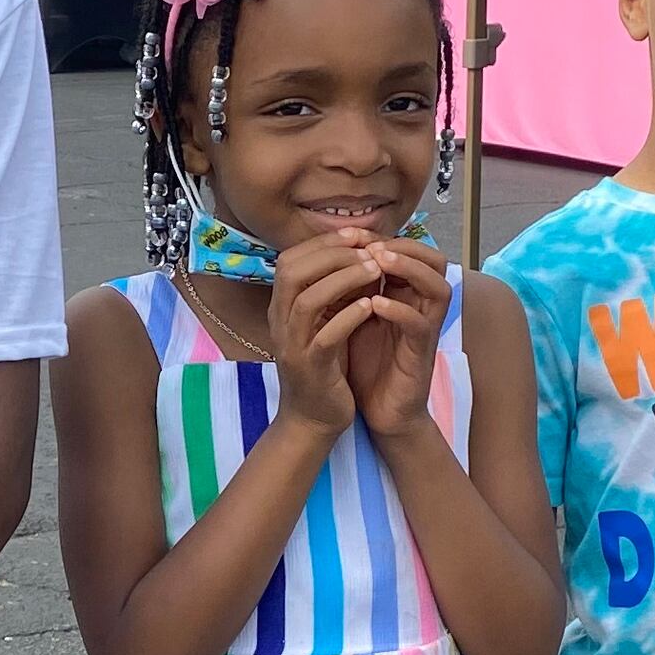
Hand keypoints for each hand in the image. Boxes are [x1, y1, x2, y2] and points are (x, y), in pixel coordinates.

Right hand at [261, 238, 384, 436]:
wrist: (313, 420)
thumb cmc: (324, 367)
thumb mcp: (325, 323)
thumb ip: (335, 292)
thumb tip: (360, 254)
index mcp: (281, 308)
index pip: (290, 260)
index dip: (323, 242)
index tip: (357, 235)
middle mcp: (279, 323)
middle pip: (293, 271)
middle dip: (332, 254)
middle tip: (368, 249)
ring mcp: (292, 346)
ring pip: (308, 300)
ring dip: (343, 279)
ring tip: (374, 270)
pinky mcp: (310, 369)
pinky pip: (325, 337)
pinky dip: (348, 316)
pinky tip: (371, 306)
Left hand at [345, 237, 451, 440]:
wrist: (380, 411)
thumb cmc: (367, 362)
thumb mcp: (356, 316)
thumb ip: (353, 287)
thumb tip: (327, 254)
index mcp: (407, 296)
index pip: (410, 253)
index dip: (384, 238)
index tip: (353, 235)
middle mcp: (422, 308)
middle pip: (434, 261)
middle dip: (403, 246)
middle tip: (371, 244)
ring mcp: (426, 330)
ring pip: (437, 287)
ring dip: (409, 270)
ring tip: (379, 262)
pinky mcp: (421, 355)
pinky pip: (421, 325)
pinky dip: (400, 311)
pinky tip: (376, 304)